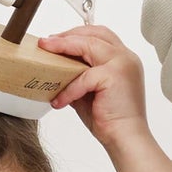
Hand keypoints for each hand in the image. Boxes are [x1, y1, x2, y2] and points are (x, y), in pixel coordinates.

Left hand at [37, 25, 171, 171]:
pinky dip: (69, 88)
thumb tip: (54, 68)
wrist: (126, 138)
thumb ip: (79, 76)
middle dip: (68, 35)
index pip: (100, 35)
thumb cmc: (110, 118)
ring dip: (64, 47)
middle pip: (95, 33)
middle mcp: (126, 58)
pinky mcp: (115, 76)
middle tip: (47, 43)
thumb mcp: (90, 91)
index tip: (55, 40)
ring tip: (45, 53)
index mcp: (124, 59)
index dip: (77, 34)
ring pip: (89, 44)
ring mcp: (123, 64)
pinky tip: (59, 100)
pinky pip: (84, 76)